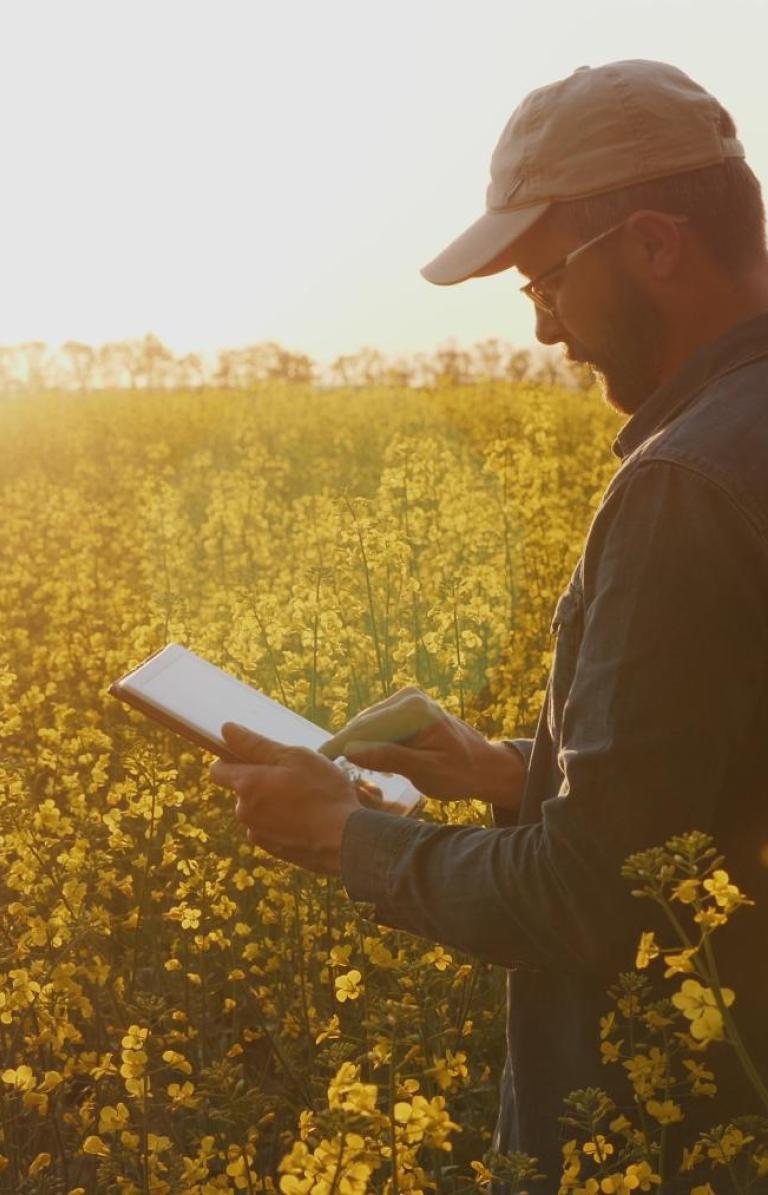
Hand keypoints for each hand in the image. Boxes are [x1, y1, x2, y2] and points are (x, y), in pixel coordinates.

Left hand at [209, 723, 361, 874]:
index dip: (231, 759)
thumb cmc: (323, 792)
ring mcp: (258, 833)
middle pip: (243, 789)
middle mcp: (244, 811)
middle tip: (295, 776)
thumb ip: (257, 744)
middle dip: (262, 781)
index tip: (253, 755)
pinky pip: (272, 828)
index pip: (218, 770)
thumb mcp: (295, 757)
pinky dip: (284, 822)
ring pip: (259, 810)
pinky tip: (308, 818)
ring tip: (306, 799)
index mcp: (247, 784)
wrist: (345, 840)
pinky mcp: (273, 850)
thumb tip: (226, 730)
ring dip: (274, 802)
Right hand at [319, 686, 524, 809]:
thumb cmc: (460, 773)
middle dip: (345, 746)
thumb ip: (390, 758)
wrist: (484, 765)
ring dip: (357, 746)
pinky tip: (369, 761)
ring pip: (367, 725)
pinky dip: (370, 742)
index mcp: (413, 709)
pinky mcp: (404, 706)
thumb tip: (351, 751)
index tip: (316, 761)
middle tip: (324, 771)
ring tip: (347, 769)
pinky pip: (377, 725)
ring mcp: (405, 699)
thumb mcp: (426, 771)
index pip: (366, 728)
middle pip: (363, 724)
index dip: (338, 745)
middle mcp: (407, 696)